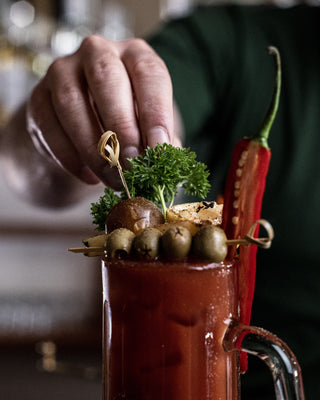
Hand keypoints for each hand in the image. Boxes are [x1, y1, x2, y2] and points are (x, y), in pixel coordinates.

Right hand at [27, 35, 180, 188]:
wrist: (85, 122)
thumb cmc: (127, 121)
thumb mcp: (147, 124)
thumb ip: (157, 139)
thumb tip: (166, 159)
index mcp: (134, 55)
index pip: (149, 73)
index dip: (156, 112)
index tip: (159, 149)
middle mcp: (97, 53)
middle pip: (106, 79)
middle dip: (121, 127)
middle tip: (131, 165)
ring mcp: (62, 71)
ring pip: (71, 103)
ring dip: (94, 148)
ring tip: (112, 179)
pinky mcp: (38, 97)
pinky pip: (49, 125)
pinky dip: (70, 157)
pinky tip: (90, 177)